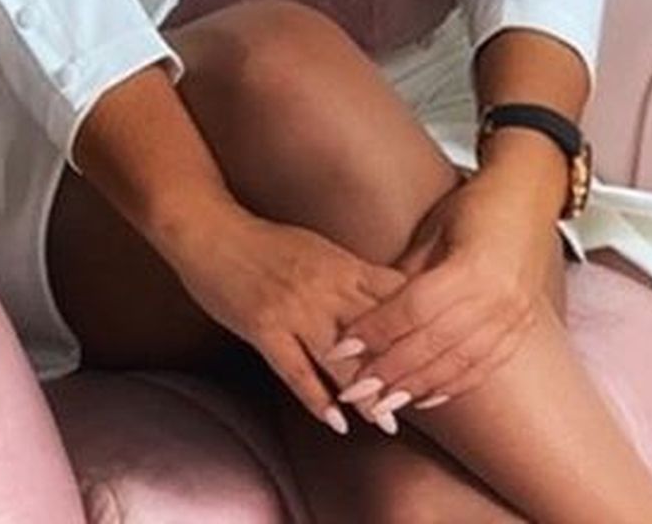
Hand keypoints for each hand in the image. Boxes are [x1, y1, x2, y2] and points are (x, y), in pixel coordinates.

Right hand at [158, 201, 406, 435]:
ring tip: (387, 421)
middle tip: (424, 399)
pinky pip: (295, 370)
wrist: (210, 230)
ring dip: (365, 392)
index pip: (393, 296)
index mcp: (342, 263)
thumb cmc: (266, 242)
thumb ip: (351, 274)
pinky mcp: (264, 328)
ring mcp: (294, 309)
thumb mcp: (319, 249)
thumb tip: (388, 295)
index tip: (441, 350)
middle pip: (372, 331)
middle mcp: (325, 286)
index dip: (419, 324)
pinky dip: (317, 398)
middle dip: (399, 366)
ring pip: (339, 358)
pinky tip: (336, 421)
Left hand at [331, 171, 562, 419]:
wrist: (530, 195)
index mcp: (472, 266)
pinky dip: (452, 385)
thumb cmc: (476, 205)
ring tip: (383, 404)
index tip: (341, 347)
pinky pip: (484, 367)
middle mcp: (496, 296)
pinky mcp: (522, 327)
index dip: (375, 331)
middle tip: (354, 390)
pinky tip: (426, 397)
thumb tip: (368, 314)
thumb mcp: (435, 230)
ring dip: (416, 387)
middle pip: (432, 343)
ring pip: (457, 364)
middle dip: (388, 371)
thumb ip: (406, 275)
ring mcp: (513, 315)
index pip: (413, 309)